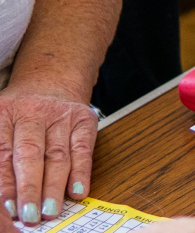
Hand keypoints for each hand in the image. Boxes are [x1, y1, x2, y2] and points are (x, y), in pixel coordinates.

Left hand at [0, 86, 96, 224]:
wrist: (51, 81)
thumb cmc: (20, 114)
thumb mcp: (1, 125)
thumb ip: (0, 154)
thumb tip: (3, 195)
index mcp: (4, 113)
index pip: (3, 154)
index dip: (7, 184)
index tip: (8, 209)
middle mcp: (32, 112)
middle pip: (30, 154)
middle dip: (30, 187)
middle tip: (30, 214)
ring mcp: (61, 114)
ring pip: (58, 155)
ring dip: (54, 186)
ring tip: (50, 210)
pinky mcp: (85, 119)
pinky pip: (84, 148)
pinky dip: (82, 171)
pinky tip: (77, 191)